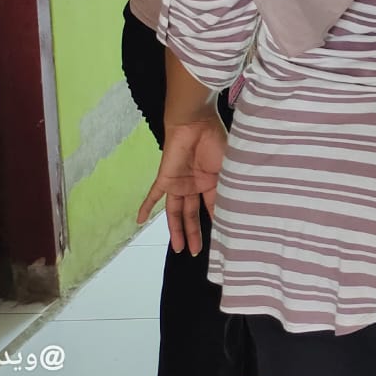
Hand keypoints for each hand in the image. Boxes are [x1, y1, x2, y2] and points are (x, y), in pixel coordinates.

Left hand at [137, 111, 226, 255]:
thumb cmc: (216, 142)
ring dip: (176, 230)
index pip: (213, 208)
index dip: (216, 223)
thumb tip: (236, 209)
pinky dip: (146, 207)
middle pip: (193, 215)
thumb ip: (228, 188)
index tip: (220, 239)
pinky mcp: (166, 179)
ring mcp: (180, 183)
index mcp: (212, 182)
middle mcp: (195, 186)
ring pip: (176, 212)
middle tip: (195, 252)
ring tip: (179, 248)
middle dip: (194, 234)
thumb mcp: (228, 169)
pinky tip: (139, 221)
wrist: (196, 123)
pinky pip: (154, 196)